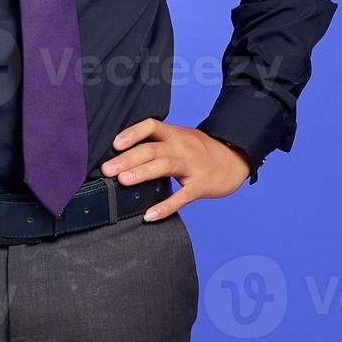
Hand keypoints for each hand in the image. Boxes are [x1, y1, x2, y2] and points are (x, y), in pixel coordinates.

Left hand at [100, 118, 251, 220]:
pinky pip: (181, 197)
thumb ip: (158, 143)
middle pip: (152, 149)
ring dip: (142, 173)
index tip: (115, 144)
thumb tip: (123, 154)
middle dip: (127, 159)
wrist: (234, 159)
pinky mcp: (200, 185)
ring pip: (164, 166)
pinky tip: (149, 215)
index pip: (151, 126)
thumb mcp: (181, 139)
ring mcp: (192, 166)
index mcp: (175, 134)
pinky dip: (165, 206)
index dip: (132, 133)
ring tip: (122, 181)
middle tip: (107, 169)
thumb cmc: (200, 151)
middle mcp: (182, 147)